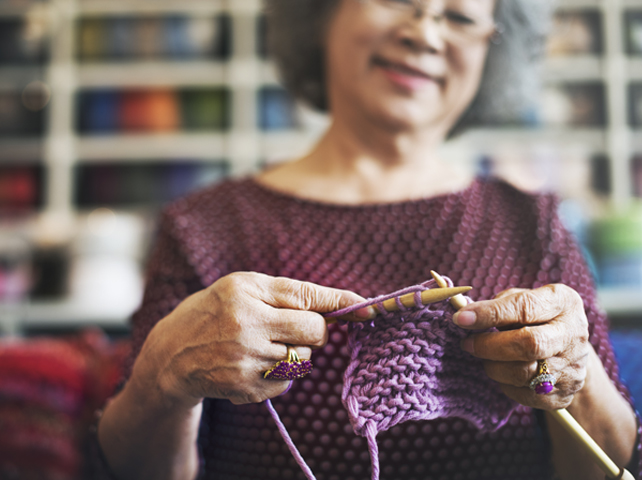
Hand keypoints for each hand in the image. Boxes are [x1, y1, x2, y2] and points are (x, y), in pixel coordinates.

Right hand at [131, 272, 371, 407]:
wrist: (171, 356)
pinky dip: (280, 373)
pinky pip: (287, 381)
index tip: (369, 307)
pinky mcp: (247, 389)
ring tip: (262, 345)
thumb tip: (334, 306)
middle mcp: (246, 326)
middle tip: (295, 327)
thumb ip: (285, 293)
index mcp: (245, 293)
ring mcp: (246, 361)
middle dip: (316, 330)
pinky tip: (253, 364)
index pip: (306, 297)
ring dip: (294, 351)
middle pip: (315, 332)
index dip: (341, 303)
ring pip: (304, 358)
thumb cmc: (212, 312)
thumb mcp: (241, 287)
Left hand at [452, 284, 590, 409]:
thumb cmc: (536, 316)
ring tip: (484, 356)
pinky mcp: (565, 394)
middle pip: (530, 344)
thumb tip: (466, 316)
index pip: (524, 308)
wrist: (569, 348)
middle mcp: (573, 334)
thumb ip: (499, 304)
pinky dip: (505, 384)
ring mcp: (572, 367)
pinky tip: (501, 371)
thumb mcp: (523, 298)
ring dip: (494, 366)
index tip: (460, 319)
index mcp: (563, 302)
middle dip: (489, 345)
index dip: (489, 314)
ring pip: (525, 374)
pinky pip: (526, 396)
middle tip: (466, 343)